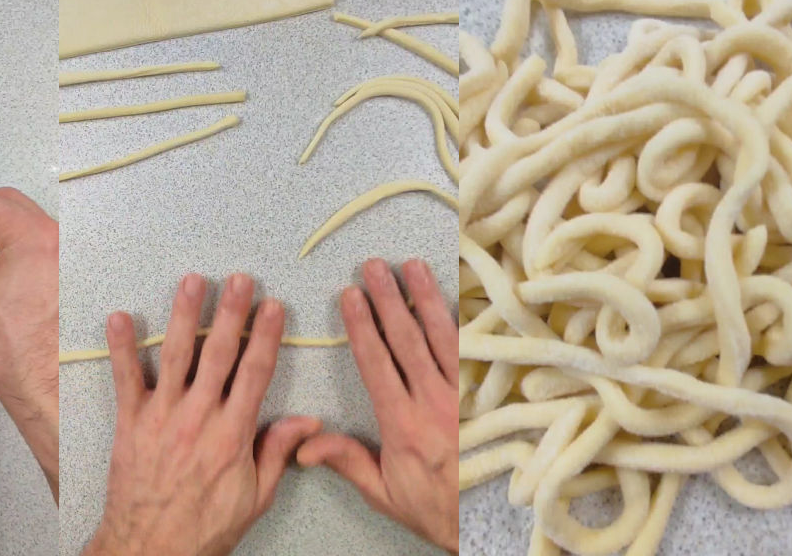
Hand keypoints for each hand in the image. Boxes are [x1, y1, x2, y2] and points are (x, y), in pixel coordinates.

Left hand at [84, 273, 320, 555]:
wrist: (150, 549)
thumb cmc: (205, 527)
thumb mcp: (255, 497)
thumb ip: (277, 453)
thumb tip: (307, 421)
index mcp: (233, 434)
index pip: (254, 373)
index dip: (265, 337)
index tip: (272, 306)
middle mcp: (198, 418)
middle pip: (219, 354)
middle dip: (231, 313)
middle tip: (239, 279)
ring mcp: (162, 418)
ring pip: (176, 356)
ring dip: (184, 315)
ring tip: (192, 281)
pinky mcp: (130, 423)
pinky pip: (125, 379)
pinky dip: (121, 348)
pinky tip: (120, 317)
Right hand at [297, 259, 468, 552]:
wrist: (485, 525)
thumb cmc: (433, 508)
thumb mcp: (384, 492)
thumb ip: (347, 461)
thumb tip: (304, 445)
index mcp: (403, 425)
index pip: (377, 363)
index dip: (362, 327)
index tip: (350, 296)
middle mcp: (435, 403)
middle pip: (408, 340)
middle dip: (389, 299)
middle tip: (375, 266)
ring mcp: (464, 396)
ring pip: (442, 338)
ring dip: (425, 299)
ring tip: (412, 267)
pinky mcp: (486, 395)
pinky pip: (473, 350)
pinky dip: (462, 321)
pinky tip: (455, 297)